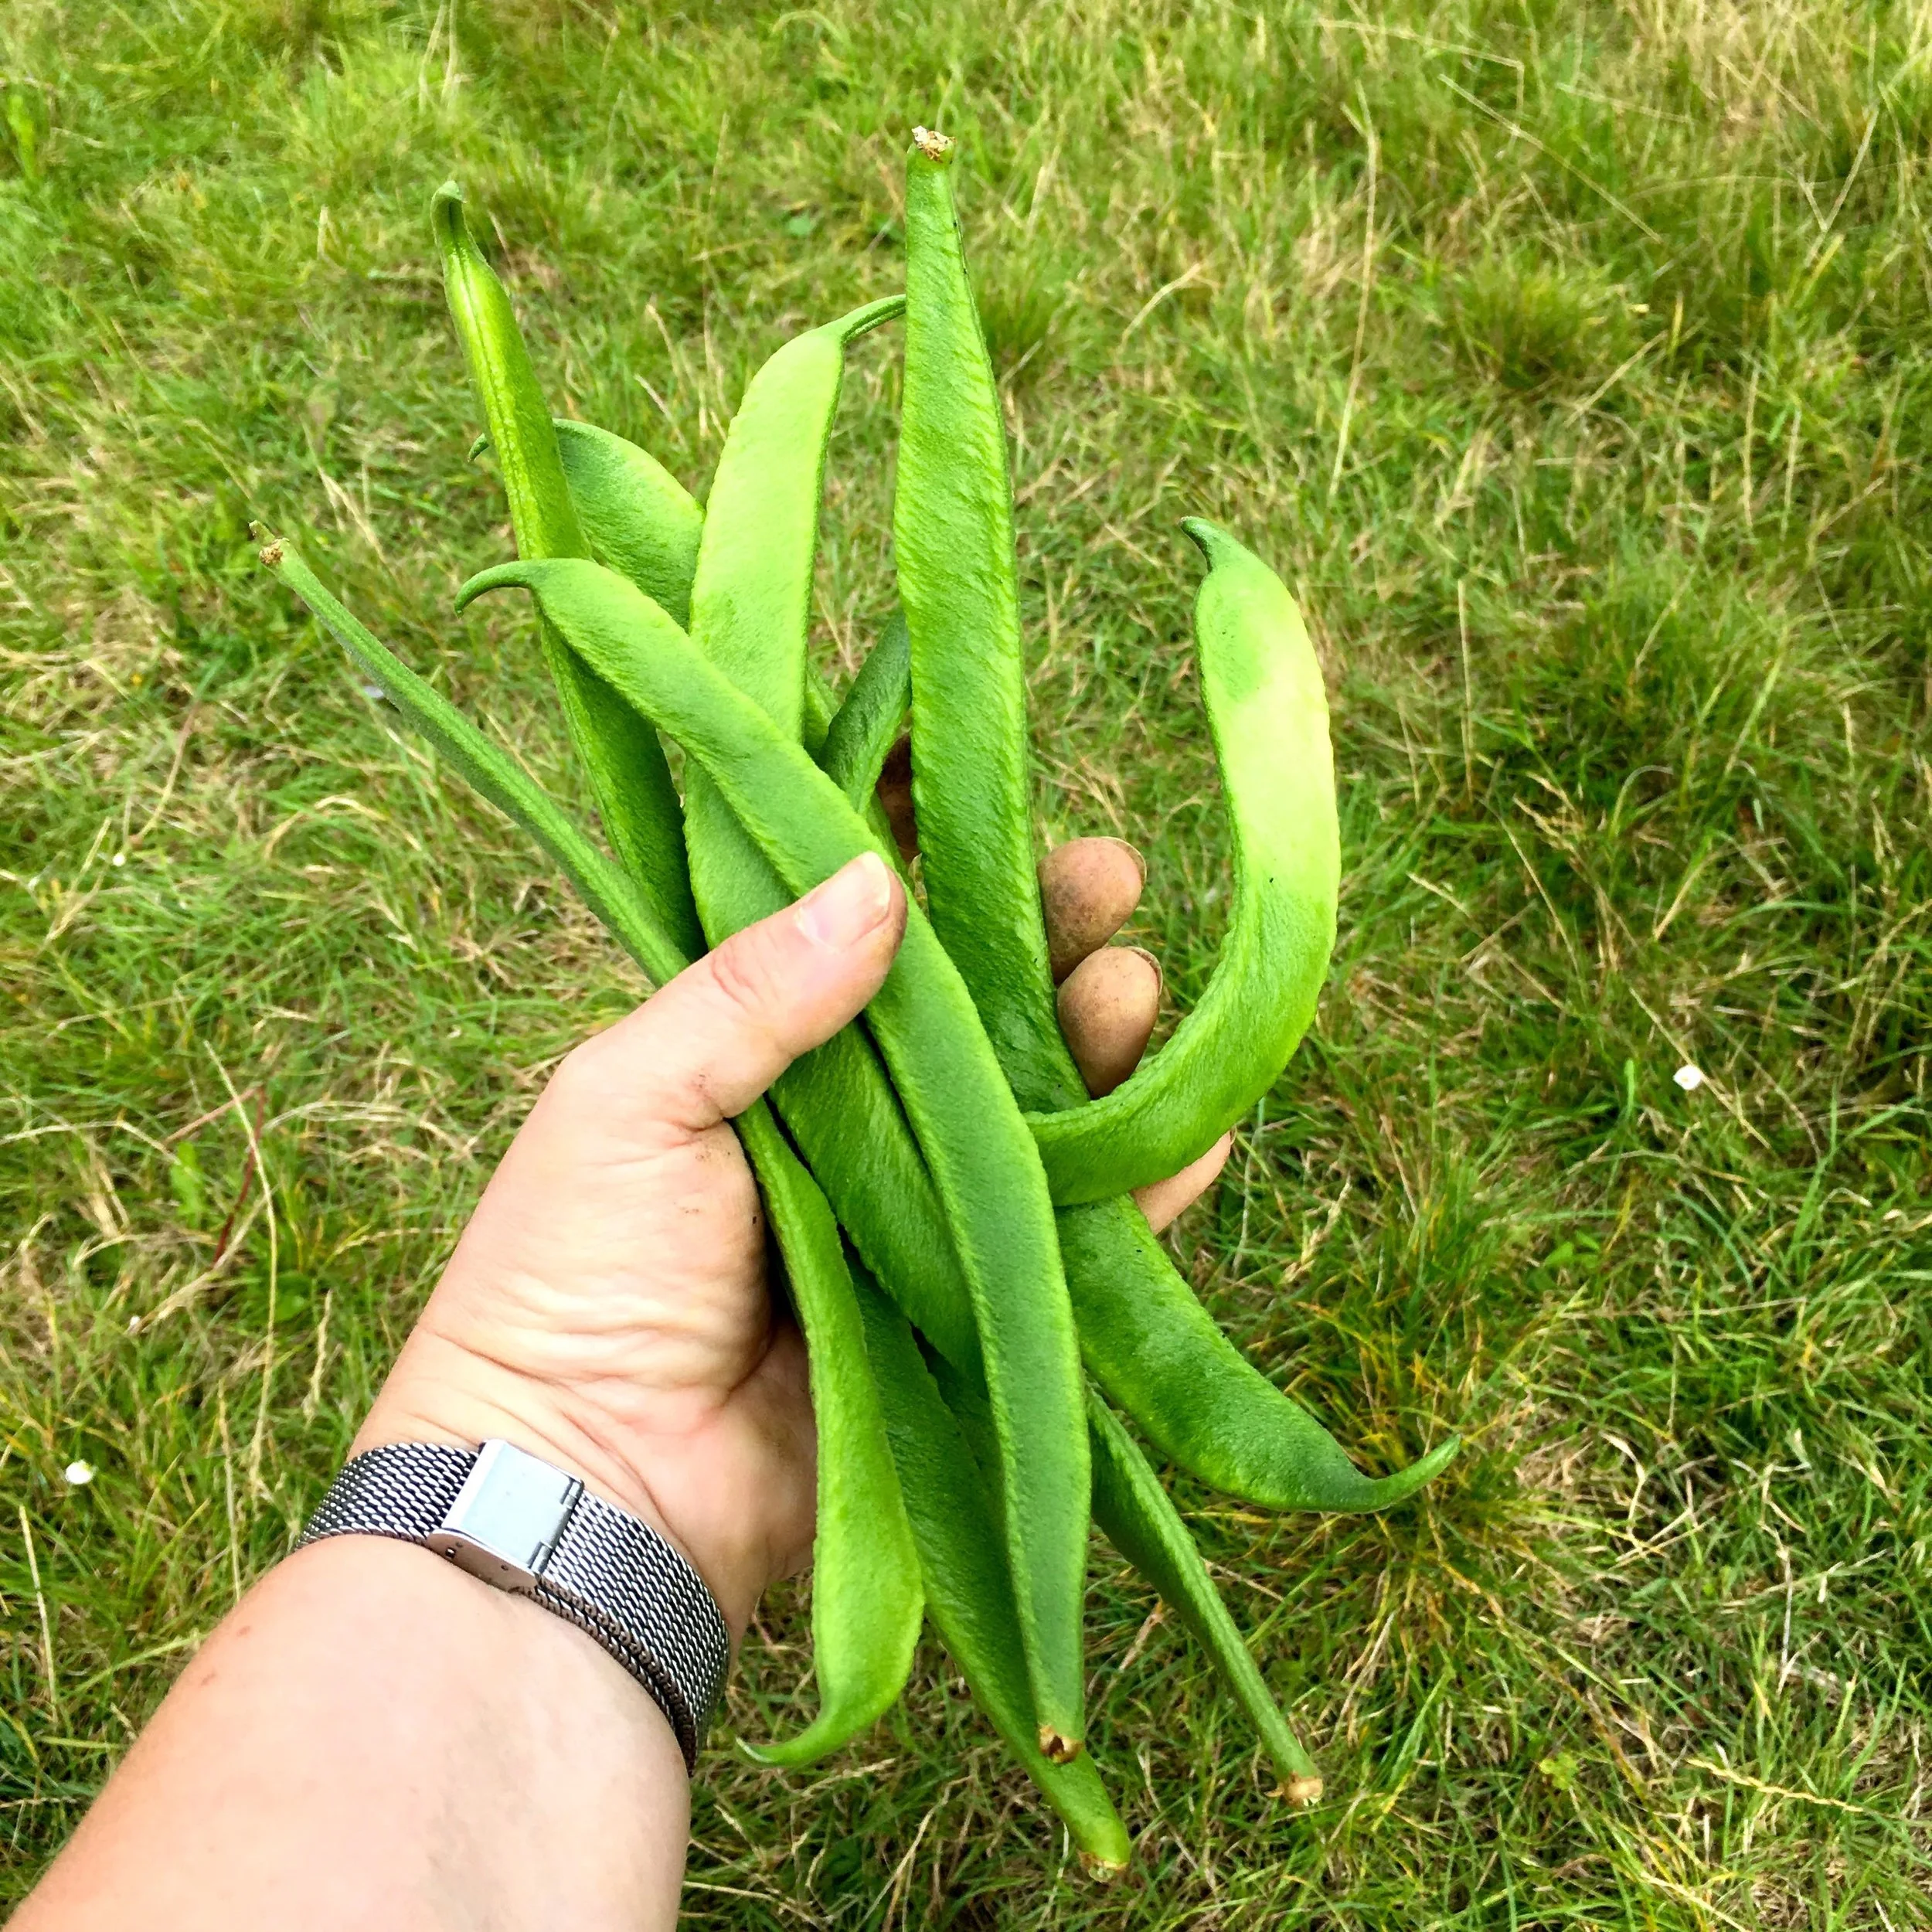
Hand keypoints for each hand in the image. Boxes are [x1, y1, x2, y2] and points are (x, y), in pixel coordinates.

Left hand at [357, 835, 1228, 1644]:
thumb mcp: (630, 1098)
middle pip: (968, 1008)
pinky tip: (1199, 1127)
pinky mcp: (965, 1310)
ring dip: (1097, 1042)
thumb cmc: (571, 1274)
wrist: (591, 1491)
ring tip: (1135, 981)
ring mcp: (913, 1214)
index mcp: (750, 1051)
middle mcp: (846, 1120)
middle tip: (1107, 873)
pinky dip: (1142, 1191)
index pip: (849, 926)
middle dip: (1041, 934)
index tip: (974, 780)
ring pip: (1035, 1108)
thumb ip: (752, 991)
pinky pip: (1072, 1239)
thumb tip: (878, 876)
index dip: (913, 851)